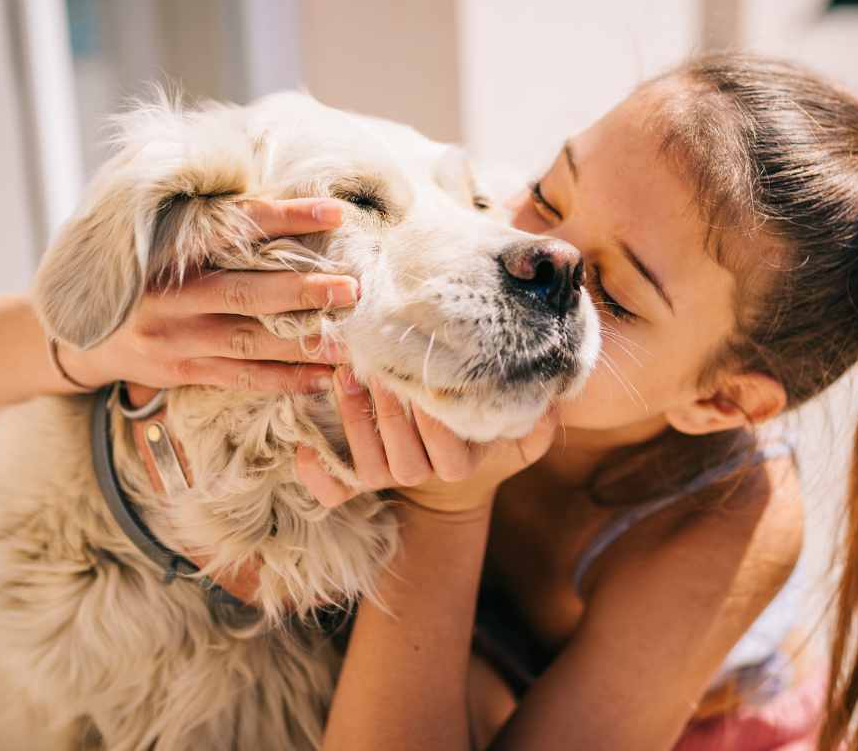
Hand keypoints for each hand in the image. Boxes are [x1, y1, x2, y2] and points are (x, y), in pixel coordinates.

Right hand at [57, 198, 355, 393]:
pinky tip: (323, 378)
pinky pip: (242, 378)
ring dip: (304, 344)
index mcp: (169, 249)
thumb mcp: (160, 239)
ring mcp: (176, 338)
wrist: (77, 334)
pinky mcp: (182, 371)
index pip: (235, 226)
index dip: (286, 217)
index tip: (335, 212)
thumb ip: (210, 224)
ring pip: (250, 343)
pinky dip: (284, 380)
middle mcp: (172, 295)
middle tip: (353, 288)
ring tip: (351, 344)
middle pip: (247, 292)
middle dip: (304, 291)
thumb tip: (285, 199)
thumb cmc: (139, 274)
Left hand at [295, 367, 557, 514]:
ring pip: (368, 464)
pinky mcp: (356, 480)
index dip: (433, 423)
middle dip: (387, 412)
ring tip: (345, 376)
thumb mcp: (520, 430)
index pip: (448, 452)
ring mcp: (388, 478)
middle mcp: (422, 474)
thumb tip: (553, 396)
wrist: (448, 462)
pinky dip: (318, 475)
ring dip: (354, 421)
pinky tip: (304, 448)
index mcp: (459, 463)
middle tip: (375, 366)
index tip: (424, 382)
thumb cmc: (482, 430)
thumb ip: (539, 418)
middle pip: (403, 456)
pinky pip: (334, 490)